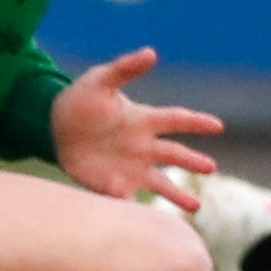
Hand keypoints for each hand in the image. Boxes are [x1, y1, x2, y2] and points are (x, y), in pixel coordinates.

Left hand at [51, 46, 221, 206]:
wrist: (53, 128)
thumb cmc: (81, 101)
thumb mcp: (99, 81)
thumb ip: (124, 69)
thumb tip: (150, 52)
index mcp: (143, 120)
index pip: (176, 119)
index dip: (196, 122)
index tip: (217, 125)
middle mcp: (143, 146)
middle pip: (174, 155)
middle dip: (192, 161)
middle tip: (211, 168)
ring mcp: (130, 167)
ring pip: (159, 183)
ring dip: (176, 194)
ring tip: (195, 208)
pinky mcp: (112, 184)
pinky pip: (127, 197)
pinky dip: (133, 204)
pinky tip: (140, 217)